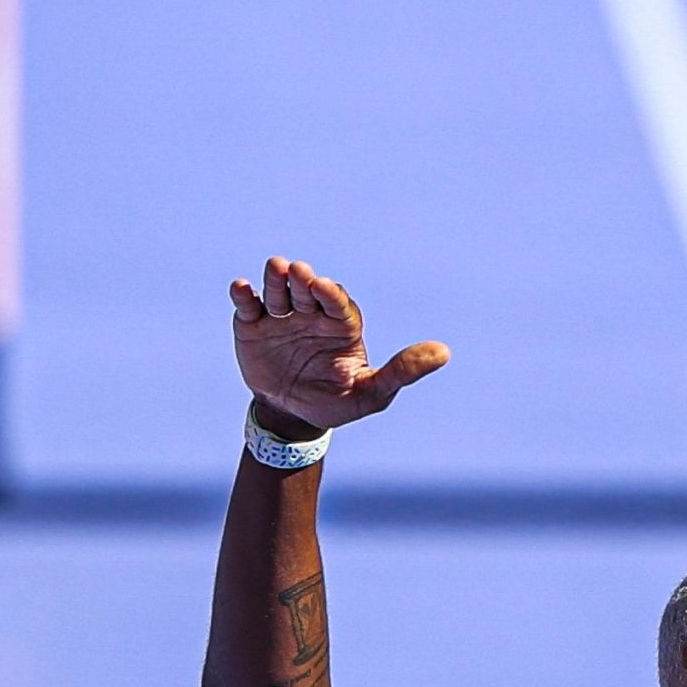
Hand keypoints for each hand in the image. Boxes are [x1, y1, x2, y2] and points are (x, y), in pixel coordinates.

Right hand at [229, 257, 449, 433]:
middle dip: (302, 280)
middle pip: (307, 291)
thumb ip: (402, 372)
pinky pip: (248, 307)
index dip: (330, 294)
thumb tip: (444, 353)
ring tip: (275, 269)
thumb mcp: (371, 393)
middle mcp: (311, 314)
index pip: (337, 303)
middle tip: (297, 271)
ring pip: (279, 292)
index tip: (323, 287)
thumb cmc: (336, 403)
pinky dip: (244, 295)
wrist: (293, 417)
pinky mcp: (253, 326)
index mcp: (340, 325)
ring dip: (276, 280)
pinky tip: (241, 288)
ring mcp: (281, 318)